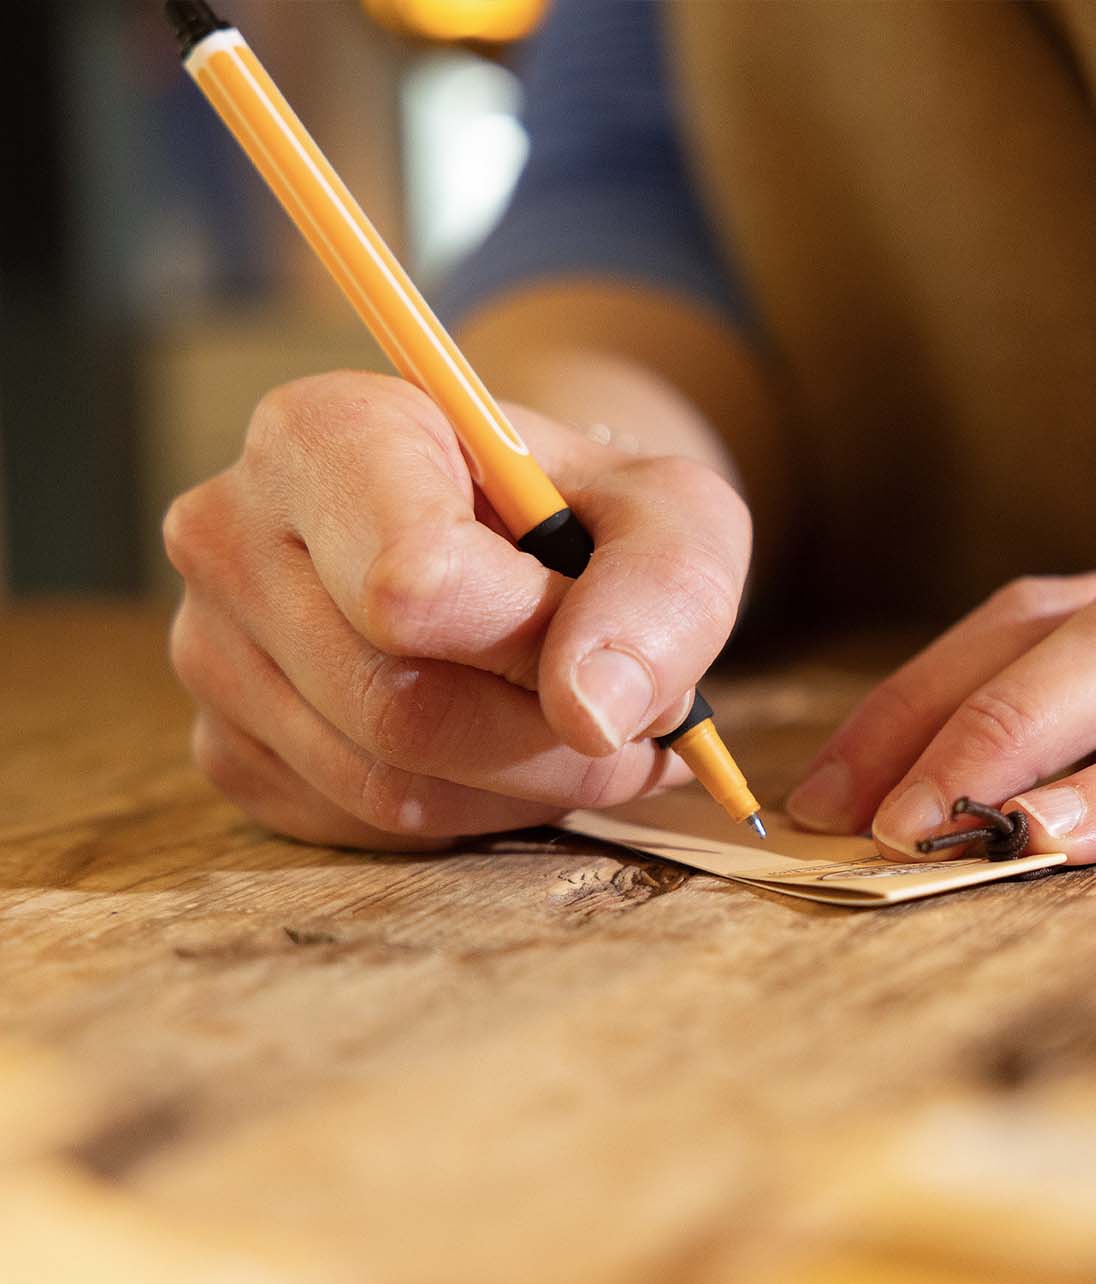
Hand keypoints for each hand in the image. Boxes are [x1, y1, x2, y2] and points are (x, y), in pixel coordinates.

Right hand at [165, 371, 749, 849]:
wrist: (512, 541)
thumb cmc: (584, 516)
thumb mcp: (670, 517)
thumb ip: (663, 592)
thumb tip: (592, 714)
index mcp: (326, 434)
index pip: (413, 584)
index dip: (533, 642)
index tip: (597, 633)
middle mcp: (232, 535)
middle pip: (399, 705)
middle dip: (547, 741)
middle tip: (631, 726)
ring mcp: (212, 650)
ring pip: (385, 785)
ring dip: (519, 788)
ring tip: (578, 734)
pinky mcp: (229, 745)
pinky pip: (361, 826)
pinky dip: (465, 814)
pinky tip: (502, 755)